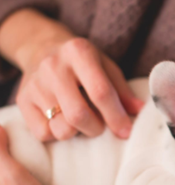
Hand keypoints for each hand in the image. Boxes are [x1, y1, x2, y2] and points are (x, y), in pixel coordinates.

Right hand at [0, 9, 143, 140]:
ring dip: (77, 133)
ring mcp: (35, 84)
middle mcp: (53, 67)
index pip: (100, 92)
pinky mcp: (22, 100)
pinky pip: (43, 134)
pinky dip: (57, 134)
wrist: (42, 48)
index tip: (126, 132)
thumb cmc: (83, 63)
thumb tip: (141, 112)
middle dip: (96, 128)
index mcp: (79, 53)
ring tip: (81, 121)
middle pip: (78, 115)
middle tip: (100, 126)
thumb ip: (123, 91)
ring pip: (61, 129)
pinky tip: (62, 120)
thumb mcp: (106, 67)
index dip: (116, 117)